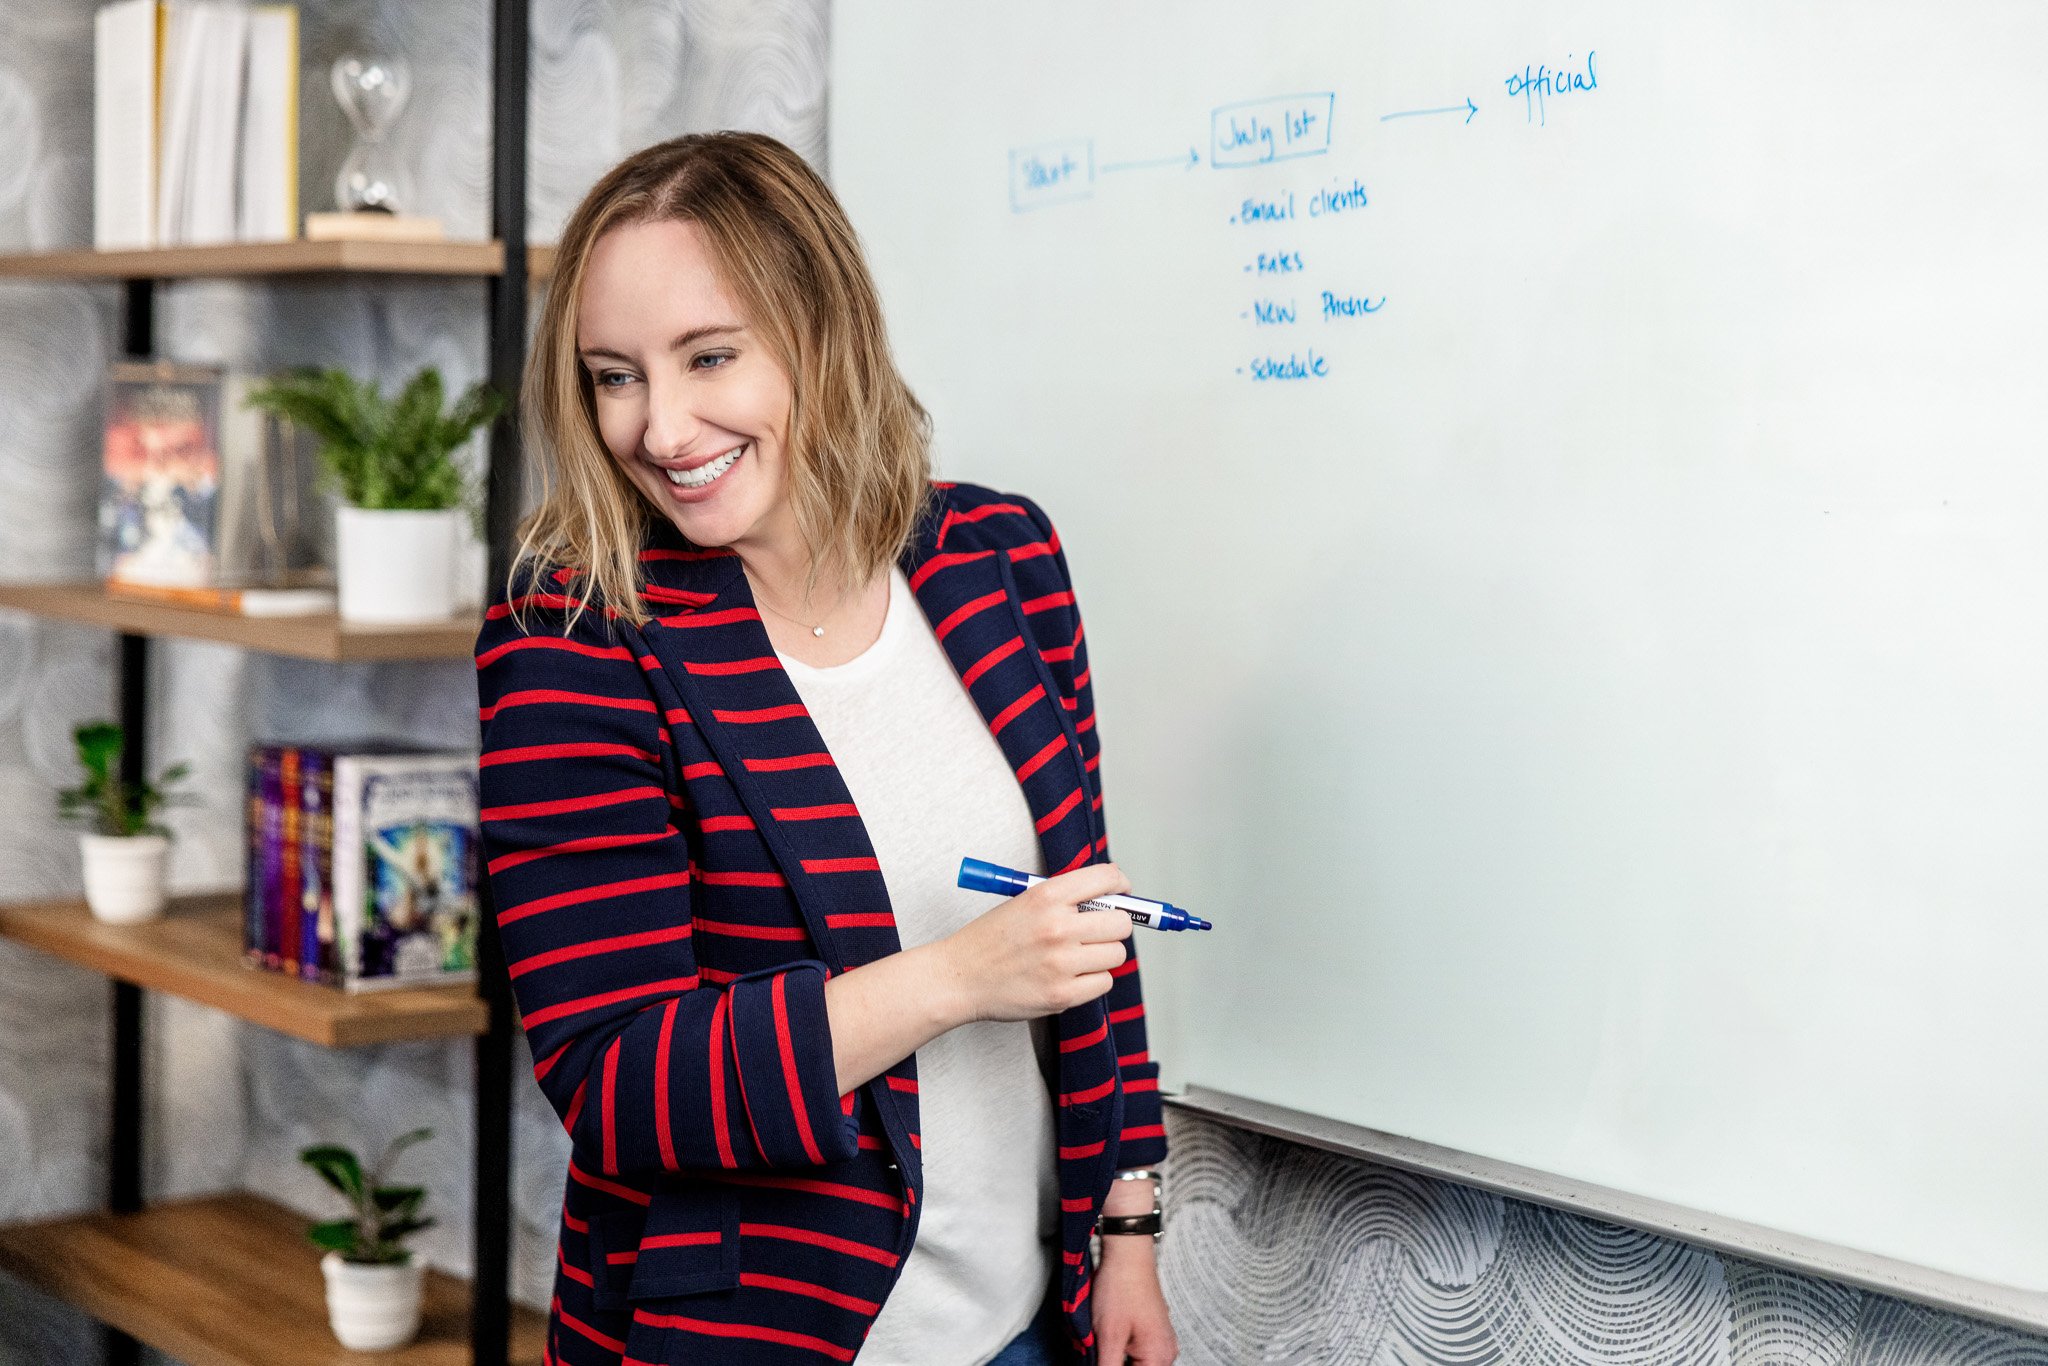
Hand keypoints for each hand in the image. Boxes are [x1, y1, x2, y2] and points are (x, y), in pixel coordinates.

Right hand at [934, 863, 1133, 1022]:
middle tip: (1098, 932)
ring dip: (1102, 956)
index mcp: (1046, 896)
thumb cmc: (989, 940)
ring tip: (1077, 957)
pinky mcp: (1062, 994)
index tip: (1121, 893)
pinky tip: (1069, 976)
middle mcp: (1057, 927)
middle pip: (1121, 923)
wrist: (958, 977)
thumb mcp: (1023, 902)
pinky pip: (1104, 983)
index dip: (1120, 885)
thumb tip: (1112, 898)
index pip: (1106, 878)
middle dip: (1114, 926)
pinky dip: (1092, 980)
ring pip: (1116, 954)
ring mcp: (1061, 963)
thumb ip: (1065, 899)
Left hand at [1094, 1237, 1176, 1364]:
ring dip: (1117, 1358)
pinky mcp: (1152, 1330)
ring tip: (1103, 1340)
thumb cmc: (1121, 1285)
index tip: (1101, 1360)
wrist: (1126, 1254)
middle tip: (1099, 1348)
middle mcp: (1166, 1350)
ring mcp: (1161, 1339)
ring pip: (1135, 1362)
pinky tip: (1109, 1334)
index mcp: (1159, 1356)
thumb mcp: (1108, 1336)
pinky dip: (1121, 1348)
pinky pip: (1137, 1350)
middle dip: (1114, 1363)